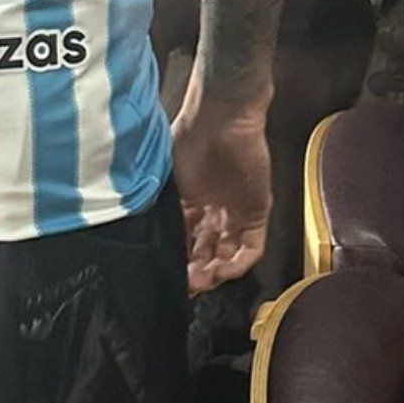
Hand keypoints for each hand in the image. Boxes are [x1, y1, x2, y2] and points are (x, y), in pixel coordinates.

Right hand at [168, 83, 272, 292]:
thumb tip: (146, 240)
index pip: (184, 241)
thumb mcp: (166, 181)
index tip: (165, 276)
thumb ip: (162, 210)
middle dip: (194, 272)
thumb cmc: (188, 140)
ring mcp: (236, 213)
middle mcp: (213, 211)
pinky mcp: (257, 213)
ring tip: (199, 280)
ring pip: (227, 255)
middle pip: (206, 252)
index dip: (176, 261)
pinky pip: (251, 248)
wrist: (220, 119)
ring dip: (214, 273)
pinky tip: (220, 270)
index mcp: (190, 202)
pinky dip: (236, 264)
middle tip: (183, 284)